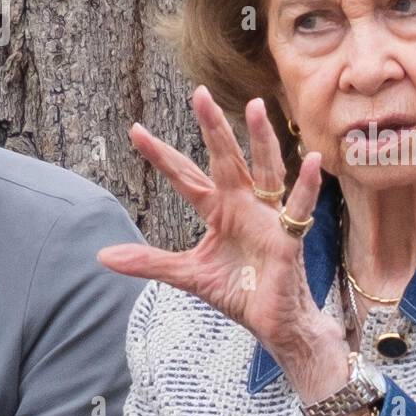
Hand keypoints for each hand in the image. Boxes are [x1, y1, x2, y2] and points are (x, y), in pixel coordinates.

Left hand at [98, 85, 347, 405]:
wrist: (274, 322)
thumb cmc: (238, 292)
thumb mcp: (186, 275)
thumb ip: (149, 261)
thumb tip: (103, 255)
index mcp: (218, 210)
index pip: (186, 176)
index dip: (162, 155)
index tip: (135, 130)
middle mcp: (243, 205)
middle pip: (226, 159)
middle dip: (212, 127)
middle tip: (200, 93)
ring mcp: (268, 216)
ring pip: (264, 169)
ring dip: (261, 139)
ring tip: (256, 107)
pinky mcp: (288, 236)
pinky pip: (300, 206)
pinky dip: (307, 184)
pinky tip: (312, 161)